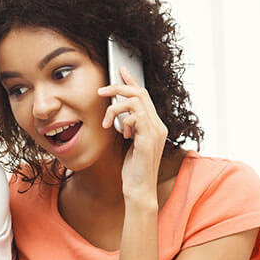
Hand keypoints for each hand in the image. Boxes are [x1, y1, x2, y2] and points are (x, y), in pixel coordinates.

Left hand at [98, 66, 167, 200]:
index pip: (143, 96)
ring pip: (136, 102)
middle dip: (119, 87)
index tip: (120, 70)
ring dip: (115, 107)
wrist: (138, 189)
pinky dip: (122, 121)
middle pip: (140, 93)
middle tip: (101, 90)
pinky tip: (119, 133)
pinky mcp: (148, 140)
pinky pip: (135, 118)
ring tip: (105, 121)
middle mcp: (157, 125)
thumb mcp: (128, 143)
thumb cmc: (131, 169)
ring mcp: (155, 132)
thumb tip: (115, 115)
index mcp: (153, 125)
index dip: (132, 81)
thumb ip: (127, 128)